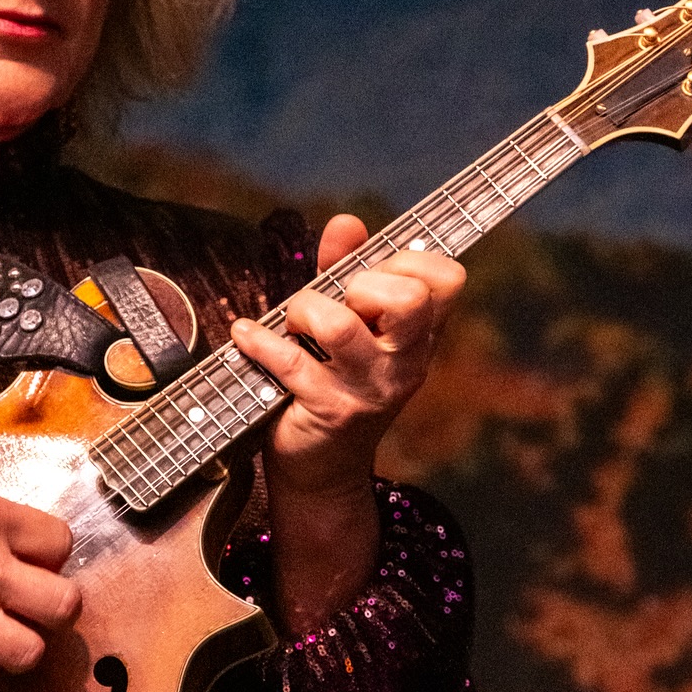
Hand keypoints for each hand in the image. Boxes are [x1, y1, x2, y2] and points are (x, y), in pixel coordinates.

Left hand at [230, 215, 465, 500]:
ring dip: (303, 310)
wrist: (324, 470)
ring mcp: (371, 388)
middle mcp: (405, 361)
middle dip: (362, 283)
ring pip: (340, 325)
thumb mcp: (349, 324)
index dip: (407, 259)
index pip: (445, 278)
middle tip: (340, 301)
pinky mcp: (330, 411)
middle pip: (409, 297)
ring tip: (293, 323)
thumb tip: (347, 222)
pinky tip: (245, 335)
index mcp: (420, 335)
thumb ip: (346, 270)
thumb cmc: (335, 384)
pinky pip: (290, 361)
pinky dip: (258, 340)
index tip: (372, 273)